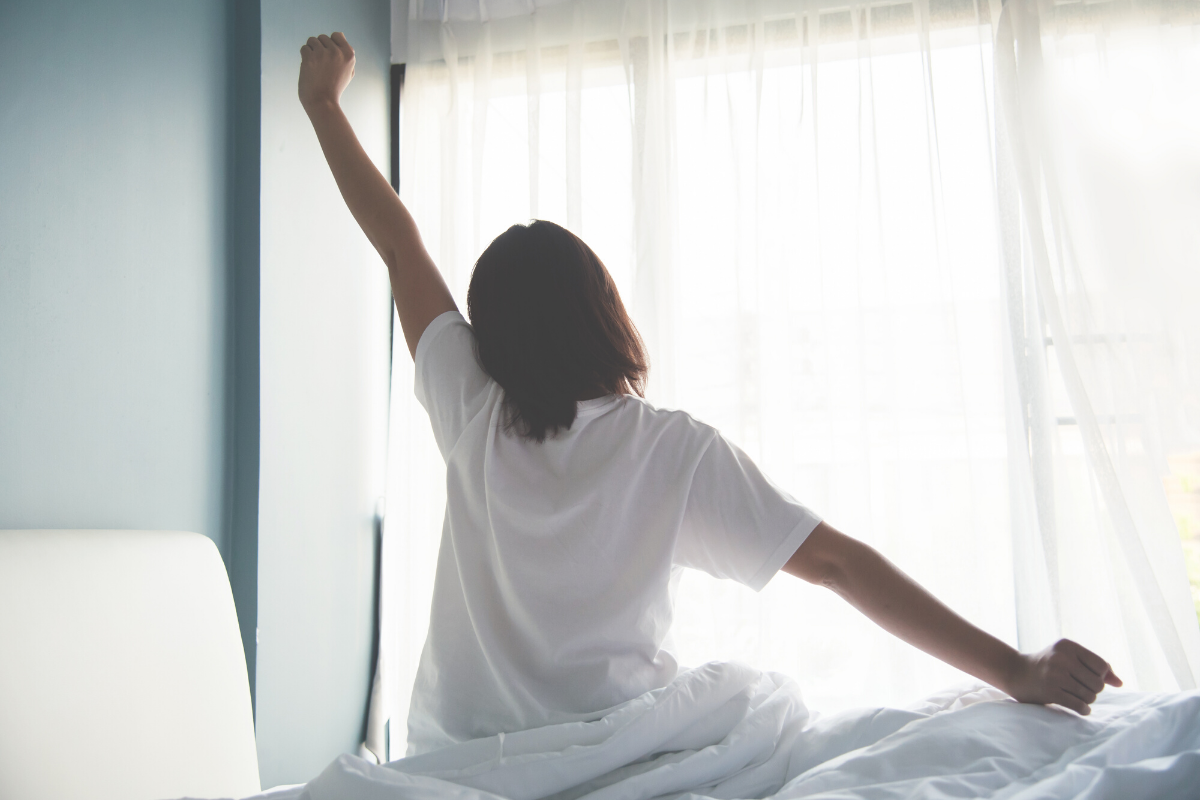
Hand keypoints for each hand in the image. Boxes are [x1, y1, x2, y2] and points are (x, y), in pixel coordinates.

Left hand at [299, 32, 354, 110]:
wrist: (323, 102)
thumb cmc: (335, 88)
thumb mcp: (348, 71)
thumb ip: (346, 54)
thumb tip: (341, 34)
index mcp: (349, 54)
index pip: (337, 35)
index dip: (331, 44)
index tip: (329, 57)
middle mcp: (337, 52)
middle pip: (323, 37)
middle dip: (320, 48)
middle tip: (321, 65)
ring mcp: (323, 54)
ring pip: (312, 41)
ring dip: (311, 51)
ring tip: (315, 66)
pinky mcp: (310, 57)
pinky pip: (304, 48)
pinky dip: (304, 57)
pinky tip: (309, 68)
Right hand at [1003, 638, 1122, 714]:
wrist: (1016, 673)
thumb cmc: (1048, 666)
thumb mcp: (1068, 658)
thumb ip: (1095, 668)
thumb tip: (1120, 683)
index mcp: (1067, 646)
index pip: (1102, 666)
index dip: (1101, 676)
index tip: (1089, 679)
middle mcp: (1061, 658)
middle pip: (1098, 683)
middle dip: (1093, 690)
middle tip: (1081, 689)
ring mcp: (1055, 674)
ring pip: (1090, 696)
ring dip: (1087, 700)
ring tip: (1077, 697)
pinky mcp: (1050, 691)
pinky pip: (1078, 705)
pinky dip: (1083, 710)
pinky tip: (1081, 709)